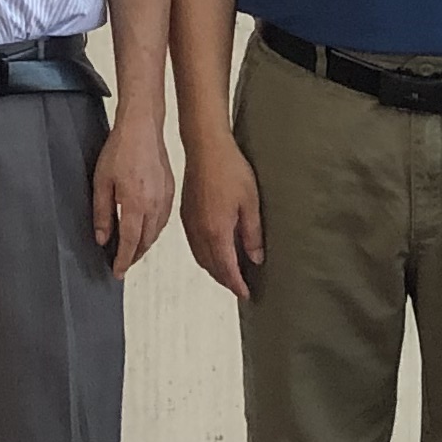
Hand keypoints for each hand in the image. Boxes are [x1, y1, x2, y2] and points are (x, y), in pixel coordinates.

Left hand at [90, 111, 171, 278]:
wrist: (142, 127)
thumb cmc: (120, 150)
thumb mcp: (101, 182)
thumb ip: (101, 213)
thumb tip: (102, 238)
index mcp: (135, 204)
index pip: (129, 243)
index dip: (123, 260)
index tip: (117, 272)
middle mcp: (154, 205)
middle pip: (145, 242)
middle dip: (134, 256)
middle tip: (123, 263)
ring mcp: (164, 198)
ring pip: (156, 232)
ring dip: (145, 245)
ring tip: (132, 250)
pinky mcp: (170, 190)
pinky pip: (163, 219)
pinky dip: (154, 230)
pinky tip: (146, 229)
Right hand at [180, 129, 264, 298]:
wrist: (206, 147)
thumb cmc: (229, 169)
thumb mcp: (250, 203)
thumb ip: (252, 234)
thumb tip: (256, 257)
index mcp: (216, 231)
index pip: (227, 269)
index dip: (237, 284)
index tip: (245, 294)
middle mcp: (199, 231)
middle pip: (212, 266)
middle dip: (225, 280)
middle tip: (239, 287)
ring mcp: (190, 222)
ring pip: (201, 257)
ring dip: (214, 269)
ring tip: (229, 273)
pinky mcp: (186, 213)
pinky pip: (194, 244)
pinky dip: (204, 255)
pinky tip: (214, 250)